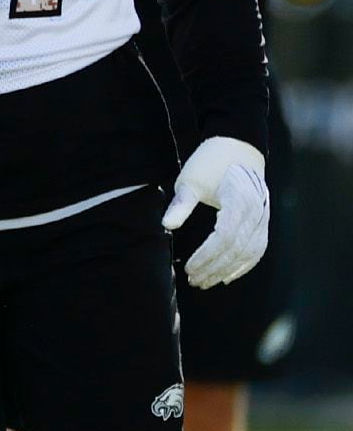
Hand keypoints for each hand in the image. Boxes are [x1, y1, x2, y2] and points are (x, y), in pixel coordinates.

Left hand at [163, 136, 268, 288]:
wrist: (238, 148)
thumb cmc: (209, 164)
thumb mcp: (190, 181)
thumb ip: (180, 205)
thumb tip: (166, 226)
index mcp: (239, 199)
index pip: (225, 237)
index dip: (207, 256)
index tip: (188, 268)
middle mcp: (257, 210)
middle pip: (237, 248)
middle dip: (215, 268)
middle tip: (193, 280)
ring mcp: (264, 216)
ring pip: (250, 252)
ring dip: (228, 270)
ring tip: (206, 282)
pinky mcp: (264, 220)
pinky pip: (258, 248)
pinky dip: (244, 265)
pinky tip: (227, 277)